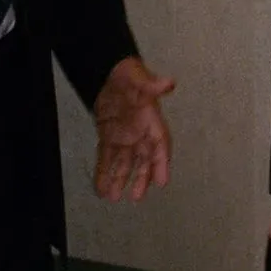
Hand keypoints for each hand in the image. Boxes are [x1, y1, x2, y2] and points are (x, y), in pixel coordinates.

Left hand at [93, 56, 175, 201]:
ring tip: (113, 197)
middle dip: (141, 179)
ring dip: (119, 180)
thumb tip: (169, 83)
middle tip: (136, 197)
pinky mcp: (109, 139)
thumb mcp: (139, 78)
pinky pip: (106, 160)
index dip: (162, 164)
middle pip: (143, 161)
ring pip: (124, 164)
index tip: (163, 182)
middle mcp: (140, 135)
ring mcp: (124, 139)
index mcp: (152, 122)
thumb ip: (151, 84)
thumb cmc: (129, 75)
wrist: (110, 73)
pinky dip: (104, 173)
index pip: (160, 146)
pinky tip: (100, 188)